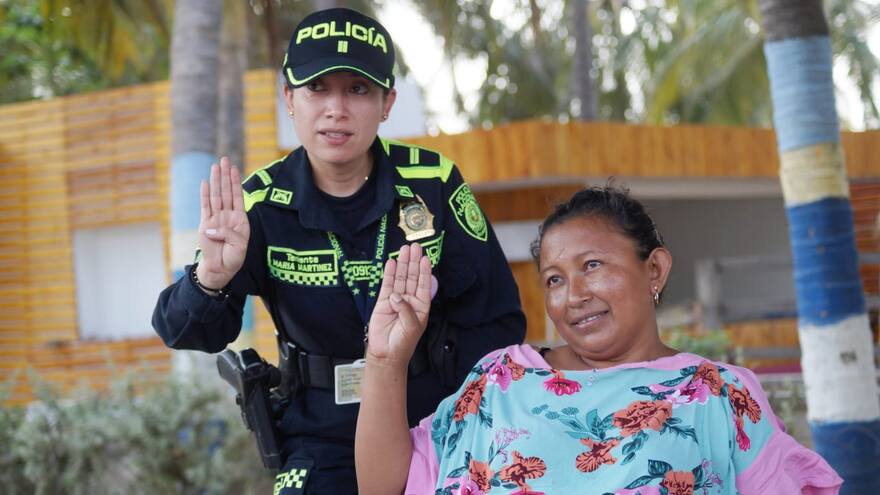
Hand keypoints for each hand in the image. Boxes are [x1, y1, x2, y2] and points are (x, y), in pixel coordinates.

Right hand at [196, 157, 249, 289]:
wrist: (221, 268)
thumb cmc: (233, 257)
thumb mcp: (239, 245)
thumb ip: (228, 234)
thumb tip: (211, 227)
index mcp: (240, 219)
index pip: (237, 196)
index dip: (236, 182)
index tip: (235, 168)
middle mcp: (227, 216)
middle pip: (226, 191)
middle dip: (226, 175)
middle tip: (225, 159)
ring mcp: (215, 219)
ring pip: (216, 196)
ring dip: (216, 181)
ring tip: (215, 166)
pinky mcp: (204, 225)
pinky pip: (204, 207)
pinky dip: (205, 195)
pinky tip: (205, 183)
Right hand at [366, 244, 431, 365]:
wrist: (386, 354)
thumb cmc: (403, 343)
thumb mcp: (411, 326)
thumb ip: (406, 309)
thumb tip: (395, 295)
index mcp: (420, 306)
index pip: (423, 285)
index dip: (424, 271)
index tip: (425, 258)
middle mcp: (409, 301)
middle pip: (412, 277)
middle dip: (413, 262)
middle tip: (414, 247)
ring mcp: (396, 300)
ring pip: (400, 279)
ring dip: (402, 264)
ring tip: (404, 250)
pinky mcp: (383, 302)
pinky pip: (387, 285)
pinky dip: (389, 274)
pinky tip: (391, 263)